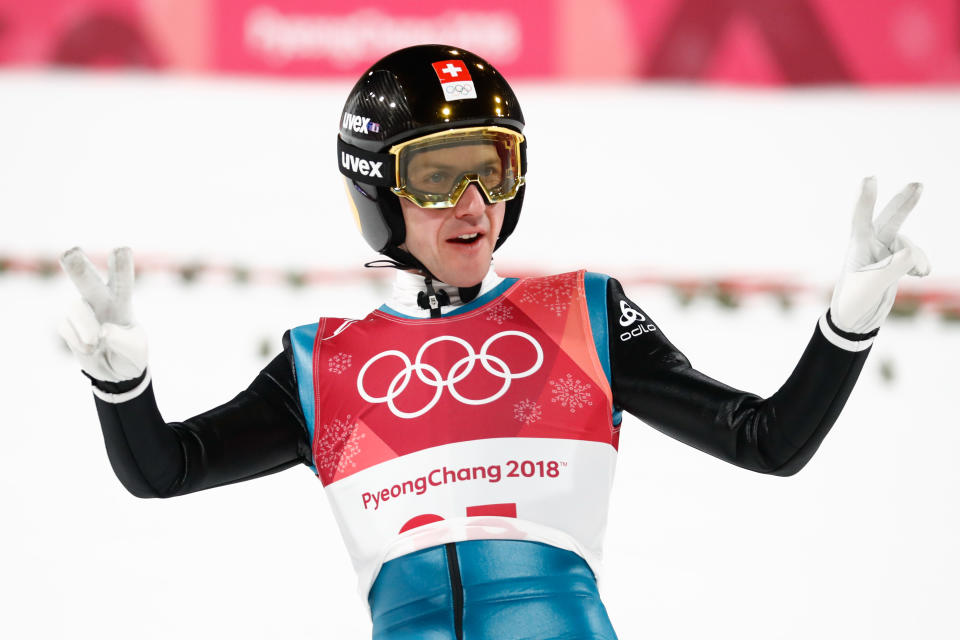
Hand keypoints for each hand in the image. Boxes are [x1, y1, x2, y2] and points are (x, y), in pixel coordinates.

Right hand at [58, 247, 147, 382]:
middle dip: (78, 266)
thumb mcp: (136, 351)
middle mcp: (100, 300)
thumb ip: (123, 341)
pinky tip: (90, 350)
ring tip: (96, 344)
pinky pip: (67, 328)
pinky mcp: (68, 325)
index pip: (123, 280)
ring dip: (86, 326)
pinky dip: (78, 343)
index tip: (121, 250)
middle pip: (87, 279)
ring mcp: (82, 311)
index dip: (121, 265)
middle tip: (71, 253)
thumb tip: (104, 331)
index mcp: (122, 300)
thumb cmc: (131, 353)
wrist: (115, 370)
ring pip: (76, 308)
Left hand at [829, 177, 930, 334]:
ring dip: (916, 257)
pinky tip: (922, 273)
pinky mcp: (894, 263)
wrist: (854, 320)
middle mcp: (871, 246)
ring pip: (909, 245)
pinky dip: (920, 264)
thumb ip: (893, 268)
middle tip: (918, 184)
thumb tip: (912, 253)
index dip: (866, 198)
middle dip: (904, 201)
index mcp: (858, 247)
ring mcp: (884, 253)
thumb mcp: (872, 286)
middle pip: (890, 218)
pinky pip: (914, 257)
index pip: (861, 218)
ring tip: (919, 272)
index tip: (870, 178)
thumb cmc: (853, 302)